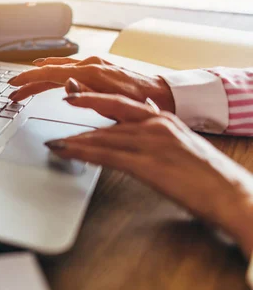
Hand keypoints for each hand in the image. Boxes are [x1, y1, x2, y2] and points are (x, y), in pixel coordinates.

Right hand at [7, 56, 175, 112]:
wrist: (165, 96)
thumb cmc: (143, 104)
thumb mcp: (115, 105)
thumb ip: (88, 95)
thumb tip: (65, 85)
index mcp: (91, 73)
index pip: (50, 74)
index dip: (28, 80)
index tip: (12, 85)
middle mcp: (91, 64)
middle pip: (50, 71)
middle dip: (29, 82)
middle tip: (12, 92)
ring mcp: (95, 64)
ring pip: (58, 69)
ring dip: (39, 77)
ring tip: (24, 85)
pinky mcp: (100, 67)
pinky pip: (68, 67)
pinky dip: (53, 71)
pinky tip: (48, 72)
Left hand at [46, 93, 252, 256]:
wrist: (233, 194)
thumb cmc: (211, 175)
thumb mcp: (184, 142)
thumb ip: (162, 128)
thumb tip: (149, 112)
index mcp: (164, 120)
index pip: (122, 104)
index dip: (96, 98)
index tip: (76, 94)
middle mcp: (156, 126)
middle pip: (109, 116)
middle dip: (81, 109)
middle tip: (60, 105)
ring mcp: (151, 144)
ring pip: (104, 136)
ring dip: (76, 139)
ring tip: (56, 142)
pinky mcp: (147, 165)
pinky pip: (107, 156)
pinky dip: (83, 153)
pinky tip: (68, 152)